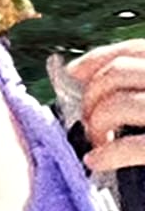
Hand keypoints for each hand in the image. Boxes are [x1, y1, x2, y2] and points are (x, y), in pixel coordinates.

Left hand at [65, 40, 144, 172]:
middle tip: (89, 119)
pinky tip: (97, 161)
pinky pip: (132, 146)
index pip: (136, 50)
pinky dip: (108, 154)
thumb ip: (136, 80)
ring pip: (117, 105)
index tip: (73, 71)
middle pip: (117, 74)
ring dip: (96, 124)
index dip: (98, 58)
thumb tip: (77, 70)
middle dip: (92, 97)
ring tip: (98, 141)